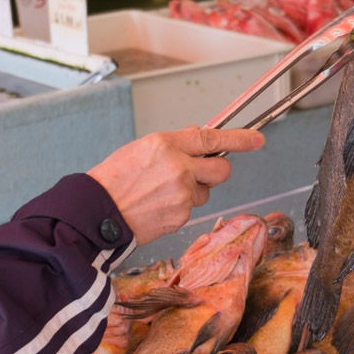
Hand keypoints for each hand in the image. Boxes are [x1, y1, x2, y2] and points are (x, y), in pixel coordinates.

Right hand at [86, 126, 264, 245]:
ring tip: (162, 194)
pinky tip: (156, 208)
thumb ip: (173, 144)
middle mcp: (179, 167)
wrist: (96, 214)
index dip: (239, 138)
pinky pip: (191, 209)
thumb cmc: (112, 180)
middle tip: (200, 175)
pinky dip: (179, 209)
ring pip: (205, 192)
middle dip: (216, 172)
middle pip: (221, 169)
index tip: (257, 139)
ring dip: (192, 192)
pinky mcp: (181, 216)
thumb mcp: (140, 150)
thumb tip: (197, 137)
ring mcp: (182, 194)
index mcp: (166, 144)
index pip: (211, 137)